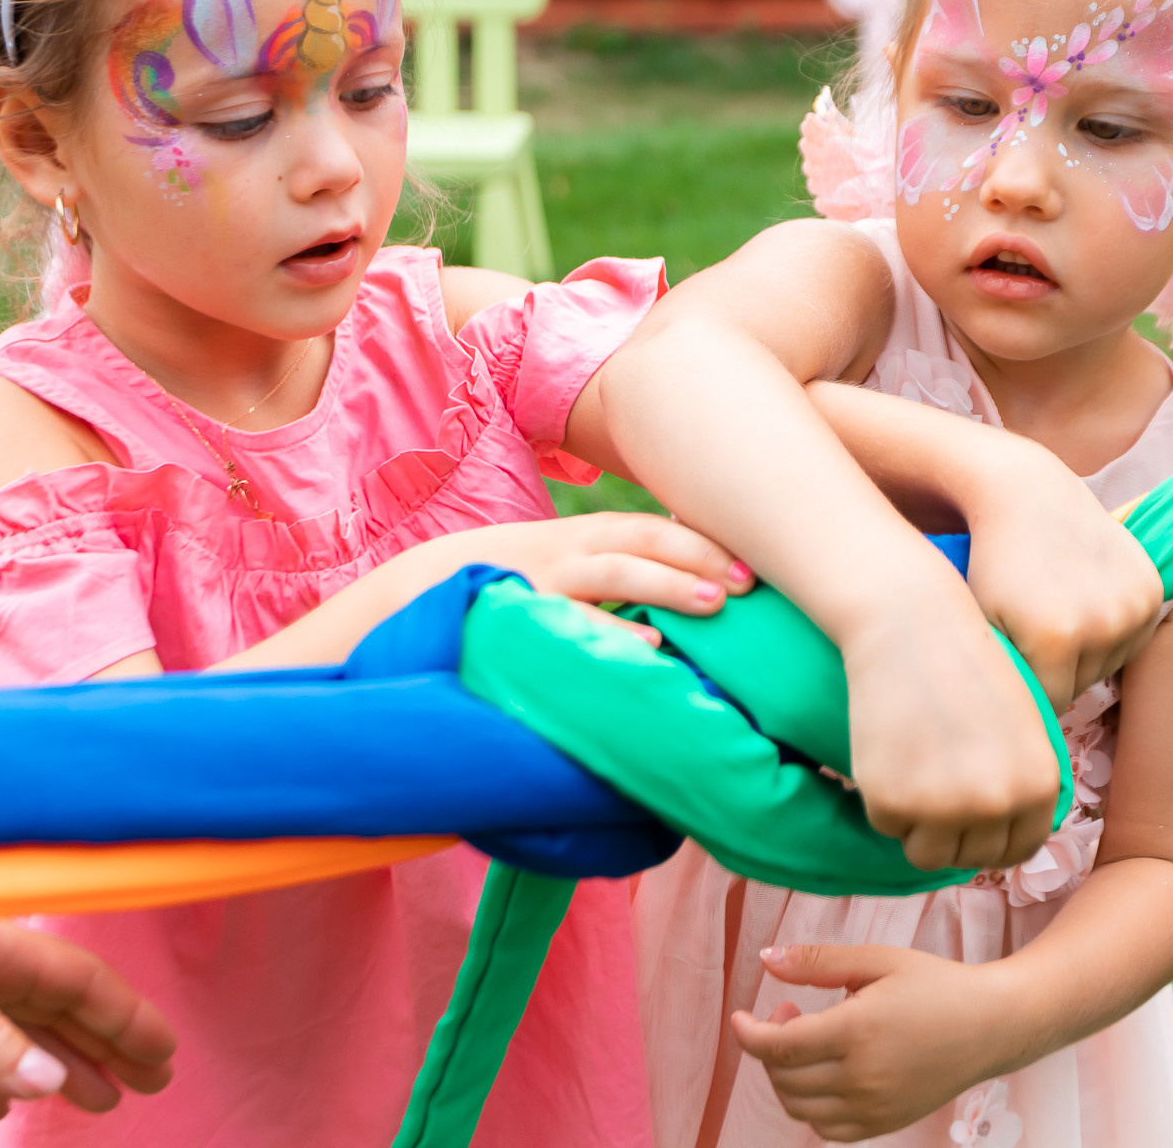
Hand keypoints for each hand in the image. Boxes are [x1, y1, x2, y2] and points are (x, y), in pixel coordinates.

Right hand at [443, 512, 752, 614]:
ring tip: (716, 604)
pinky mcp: (520, 612)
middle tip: (750, 580)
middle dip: (698, 554)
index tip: (752, 559)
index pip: (650, 528)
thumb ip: (616, 569)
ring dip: (668, 584)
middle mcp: (569, 550)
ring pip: (614, 572)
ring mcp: (544, 579)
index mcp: (584, 538)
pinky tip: (649, 644)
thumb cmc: (513, 583)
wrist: (420, 590)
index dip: (701, 539)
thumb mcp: (565, 566)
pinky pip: (571, 619)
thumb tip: (689, 586)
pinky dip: (612, 630)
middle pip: (642, 539)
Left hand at [730, 943, 1018, 1141]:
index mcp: (857, 1031)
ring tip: (808, 1041)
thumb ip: (818, 962)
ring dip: (786, 1077)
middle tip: (791, 1011)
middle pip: (783, 1078)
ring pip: (799, 1108)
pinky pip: (827, 1128)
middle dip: (770, 1046)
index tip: (740, 1017)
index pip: (778, 1047)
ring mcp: (874, 1107)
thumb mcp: (877, 960)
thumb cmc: (936, 985)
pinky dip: (811, 1106)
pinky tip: (825, 1073)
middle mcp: (862, 1077)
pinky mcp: (885, 1123)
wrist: (991, 1025)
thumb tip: (765, 960)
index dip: (748, 1034)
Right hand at [839, 570, 1058, 872]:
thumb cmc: (966, 664)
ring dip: (918, 827)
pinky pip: (887, 826)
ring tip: (912, 774)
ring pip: (927, 854)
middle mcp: (997, 803)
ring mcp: (944, 807)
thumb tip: (1003, 834)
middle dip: (953, 834)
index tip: (970, 820)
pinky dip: (883, 801)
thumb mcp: (1021, 723)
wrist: (911, 623)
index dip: (991, 839)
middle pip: (971, 858)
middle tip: (934, 791)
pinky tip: (890, 754)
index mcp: (1038, 785)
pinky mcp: (892, 801)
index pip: (1018, 850)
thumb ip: (1021, 782)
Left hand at [959, 443, 1163, 708]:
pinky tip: (1082, 602)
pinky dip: (1110, 633)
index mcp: (1055, 637)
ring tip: (1054, 613)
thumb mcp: (980, 625)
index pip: (1048, 706)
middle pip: (1081, 686)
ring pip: (1108, 665)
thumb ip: (1002, 680)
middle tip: (1030, 632)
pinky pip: (1132, 640)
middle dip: (1055, 672)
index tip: (1009, 663)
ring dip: (1084, 655)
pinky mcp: (1153, 589)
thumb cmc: (988, 563)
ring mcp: (1133, 604)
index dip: (1026, 690)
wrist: (1025, 495)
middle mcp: (1103, 622)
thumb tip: (1018, 737)